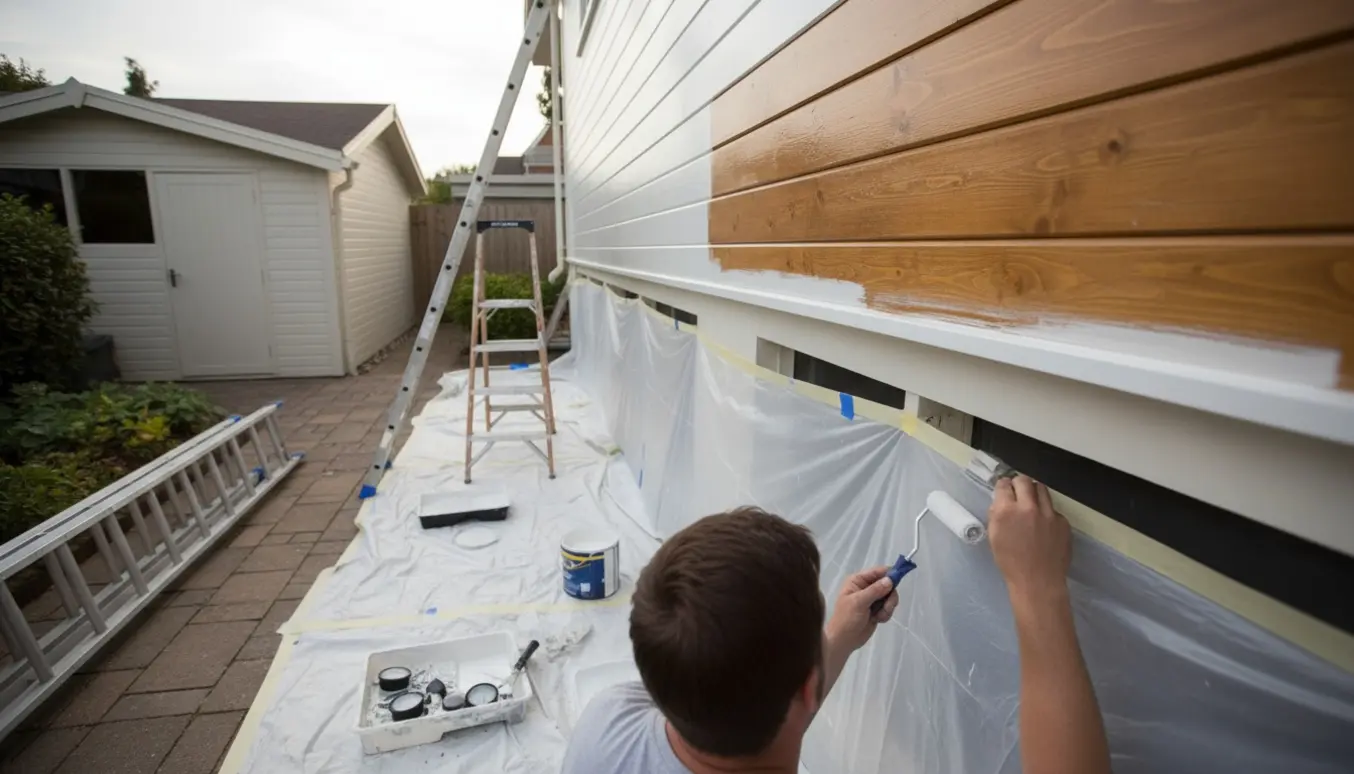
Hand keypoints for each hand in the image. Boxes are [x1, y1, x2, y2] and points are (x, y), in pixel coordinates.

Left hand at [825, 566, 898, 653]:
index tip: (898, 580)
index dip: (889, 574)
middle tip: (887, 606)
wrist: (844, 640)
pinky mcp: (877, 610)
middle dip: (889, 596)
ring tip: (879, 616)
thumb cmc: (847, 618)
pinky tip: (877, 619)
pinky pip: (889, 607)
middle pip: (887, 584)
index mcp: (857, 581)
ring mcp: (872, 599)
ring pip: (890, 597)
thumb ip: (875, 590)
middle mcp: (866, 587)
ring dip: (888, 607)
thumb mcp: (859, 602)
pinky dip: (886, 614)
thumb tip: (890, 580)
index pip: (877, 572)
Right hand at [988, 475, 1070, 602]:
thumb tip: (1001, 503)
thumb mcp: (995, 537)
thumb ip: (997, 516)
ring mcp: (1049, 514)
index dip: (1003, 486)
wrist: (1038, 582)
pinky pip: (1053, 509)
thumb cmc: (1011, 563)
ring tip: (1032, 503)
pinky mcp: (1063, 521)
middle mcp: (1028, 508)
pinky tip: (1044, 526)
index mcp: (1006, 512)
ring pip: (1042, 489)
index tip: (1004, 490)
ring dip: (1034, 492)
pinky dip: (1047, 512)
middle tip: (1018, 492)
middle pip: (1024, 481)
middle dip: (1018, 483)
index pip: (1004, 485)